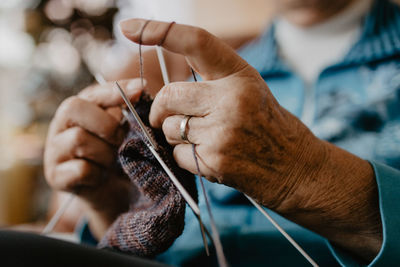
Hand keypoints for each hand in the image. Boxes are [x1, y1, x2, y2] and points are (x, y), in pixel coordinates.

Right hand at [44, 79, 142, 237]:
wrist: (113, 196)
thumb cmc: (120, 157)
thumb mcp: (126, 131)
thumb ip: (129, 111)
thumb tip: (141, 87)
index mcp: (78, 111)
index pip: (92, 92)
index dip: (116, 90)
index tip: (141, 89)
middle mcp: (60, 126)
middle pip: (74, 108)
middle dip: (107, 124)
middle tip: (121, 141)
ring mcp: (54, 151)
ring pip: (79, 138)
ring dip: (106, 152)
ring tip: (112, 162)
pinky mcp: (55, 176)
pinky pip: (81, 168)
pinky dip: (98, 174)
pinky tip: (101, 176)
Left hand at [120, 19, 381, 260]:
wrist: (295, 168)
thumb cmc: (266, 126)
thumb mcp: (247, 91)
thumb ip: (210, 83)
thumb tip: (162, 91)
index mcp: (240, 75)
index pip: (194, 41)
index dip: (158, 31)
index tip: (129, 28)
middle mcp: (231, 98)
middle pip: (167, 94)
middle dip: (161, 109)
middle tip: (171, 118)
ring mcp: (223, 130)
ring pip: (168, 127)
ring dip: (175, 136)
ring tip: (205, 140)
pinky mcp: (215, 160)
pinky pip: (176, 154)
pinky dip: (185, 157)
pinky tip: (210, 157)